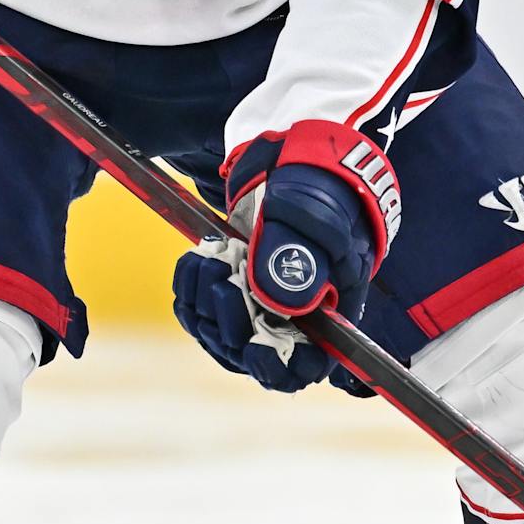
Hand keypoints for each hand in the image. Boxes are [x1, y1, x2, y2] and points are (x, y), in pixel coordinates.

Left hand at [172, 120, 399, 390]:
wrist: (292, 157)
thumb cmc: (317, 186)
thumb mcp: (312, 215)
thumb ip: (297, 259)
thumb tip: (278, 305)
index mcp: (331, 310)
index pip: (307, 366)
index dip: (278, 366)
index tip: (253, 345)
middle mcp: (295, 318)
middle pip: (254, 352)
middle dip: (229, 322)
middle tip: (221, 278)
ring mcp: (261, 304)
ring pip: (222, 333)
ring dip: (204, 305)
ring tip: (205, 261)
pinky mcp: (233, 288)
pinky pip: (202, 310)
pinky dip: (192, 291)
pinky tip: (195, 261)